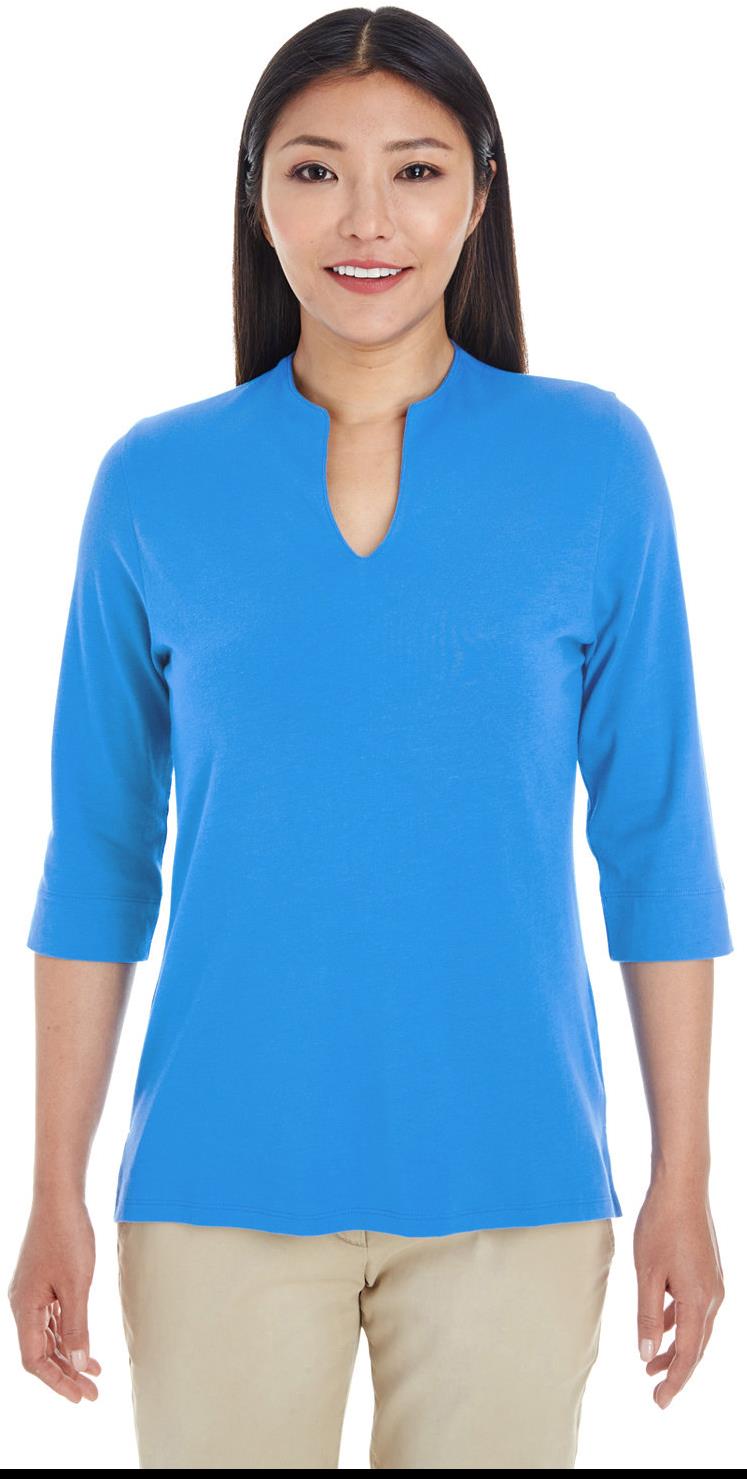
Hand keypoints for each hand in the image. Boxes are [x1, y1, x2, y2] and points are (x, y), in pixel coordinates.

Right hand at [7, 1195, 101, 1402]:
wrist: (59, 1198)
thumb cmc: (66, 1236)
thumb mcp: (77, 1285)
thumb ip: (76, 1326)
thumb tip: (79, 1364)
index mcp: (25, 1308)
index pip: (34, 1360)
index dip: (56, 1381)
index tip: (80, 1396)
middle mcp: (23, 1305)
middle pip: (40, 1352)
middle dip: (65, 1375)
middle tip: (92, 1394)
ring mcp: (31, 1294)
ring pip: (47, 1337)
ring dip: (68, 1357)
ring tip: (93, 1375)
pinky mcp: (42, 1284)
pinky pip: (52, 1320)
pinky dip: (68, 1335)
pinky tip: (85, 1345)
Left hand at [634, 1174, 724, 1408]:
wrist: (682, 1188)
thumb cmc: (661, 1226)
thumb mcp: (647, 1273)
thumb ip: (648, 1315)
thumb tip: (647, 1353)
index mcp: (699, 1301)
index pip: (689, 1354)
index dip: (674, 1381)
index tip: (659, 1401)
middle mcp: (713, 1296)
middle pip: (697, 1345)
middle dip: (676, 1370)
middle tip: (656, 1393)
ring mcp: (713, 1283)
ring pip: (696, 1327)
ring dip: (676, 1347)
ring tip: (651, 1364)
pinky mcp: (707, 1271)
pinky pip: (695, 1308)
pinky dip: (679, 1323)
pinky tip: (662, 1326)